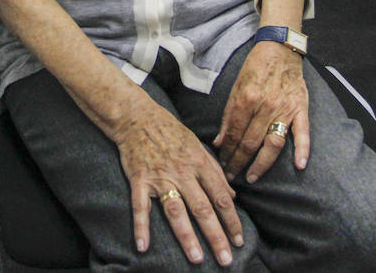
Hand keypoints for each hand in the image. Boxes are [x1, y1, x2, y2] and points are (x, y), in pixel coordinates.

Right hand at [114, 100, 242, 265]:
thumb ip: (215, 171)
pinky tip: (143, 246)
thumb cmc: (170, 131)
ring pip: (176, 211)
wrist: (137, 116)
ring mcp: (160, 177)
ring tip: (196, 258)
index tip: (239, 240)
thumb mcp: (197, 145)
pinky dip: (141, 227)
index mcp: (199, 164)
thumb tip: (232, 195)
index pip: (221, 197)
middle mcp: (182, 173)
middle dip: (215, 236)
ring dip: (186, 236)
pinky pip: (140, 206)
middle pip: (202, 208)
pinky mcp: (139, 180)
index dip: (232, 220)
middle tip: (225, 259)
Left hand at [213, 43, 309, 183]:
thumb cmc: (255, 67)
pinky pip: (302, 133)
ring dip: (261, 164)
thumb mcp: (235, 87)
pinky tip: (299, 166)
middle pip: (249, 142)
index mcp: (246, 99)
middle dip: (238, 162)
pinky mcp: (300, 109)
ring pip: (272, 144)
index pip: (233, 133)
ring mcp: (284, 109)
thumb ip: (228, 115)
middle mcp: (264, 107)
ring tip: (251, 177)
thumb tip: (218, 141)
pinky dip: (302, 150)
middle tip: (231, 177)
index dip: (226, 152)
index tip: (221, 164)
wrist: (280, 49)